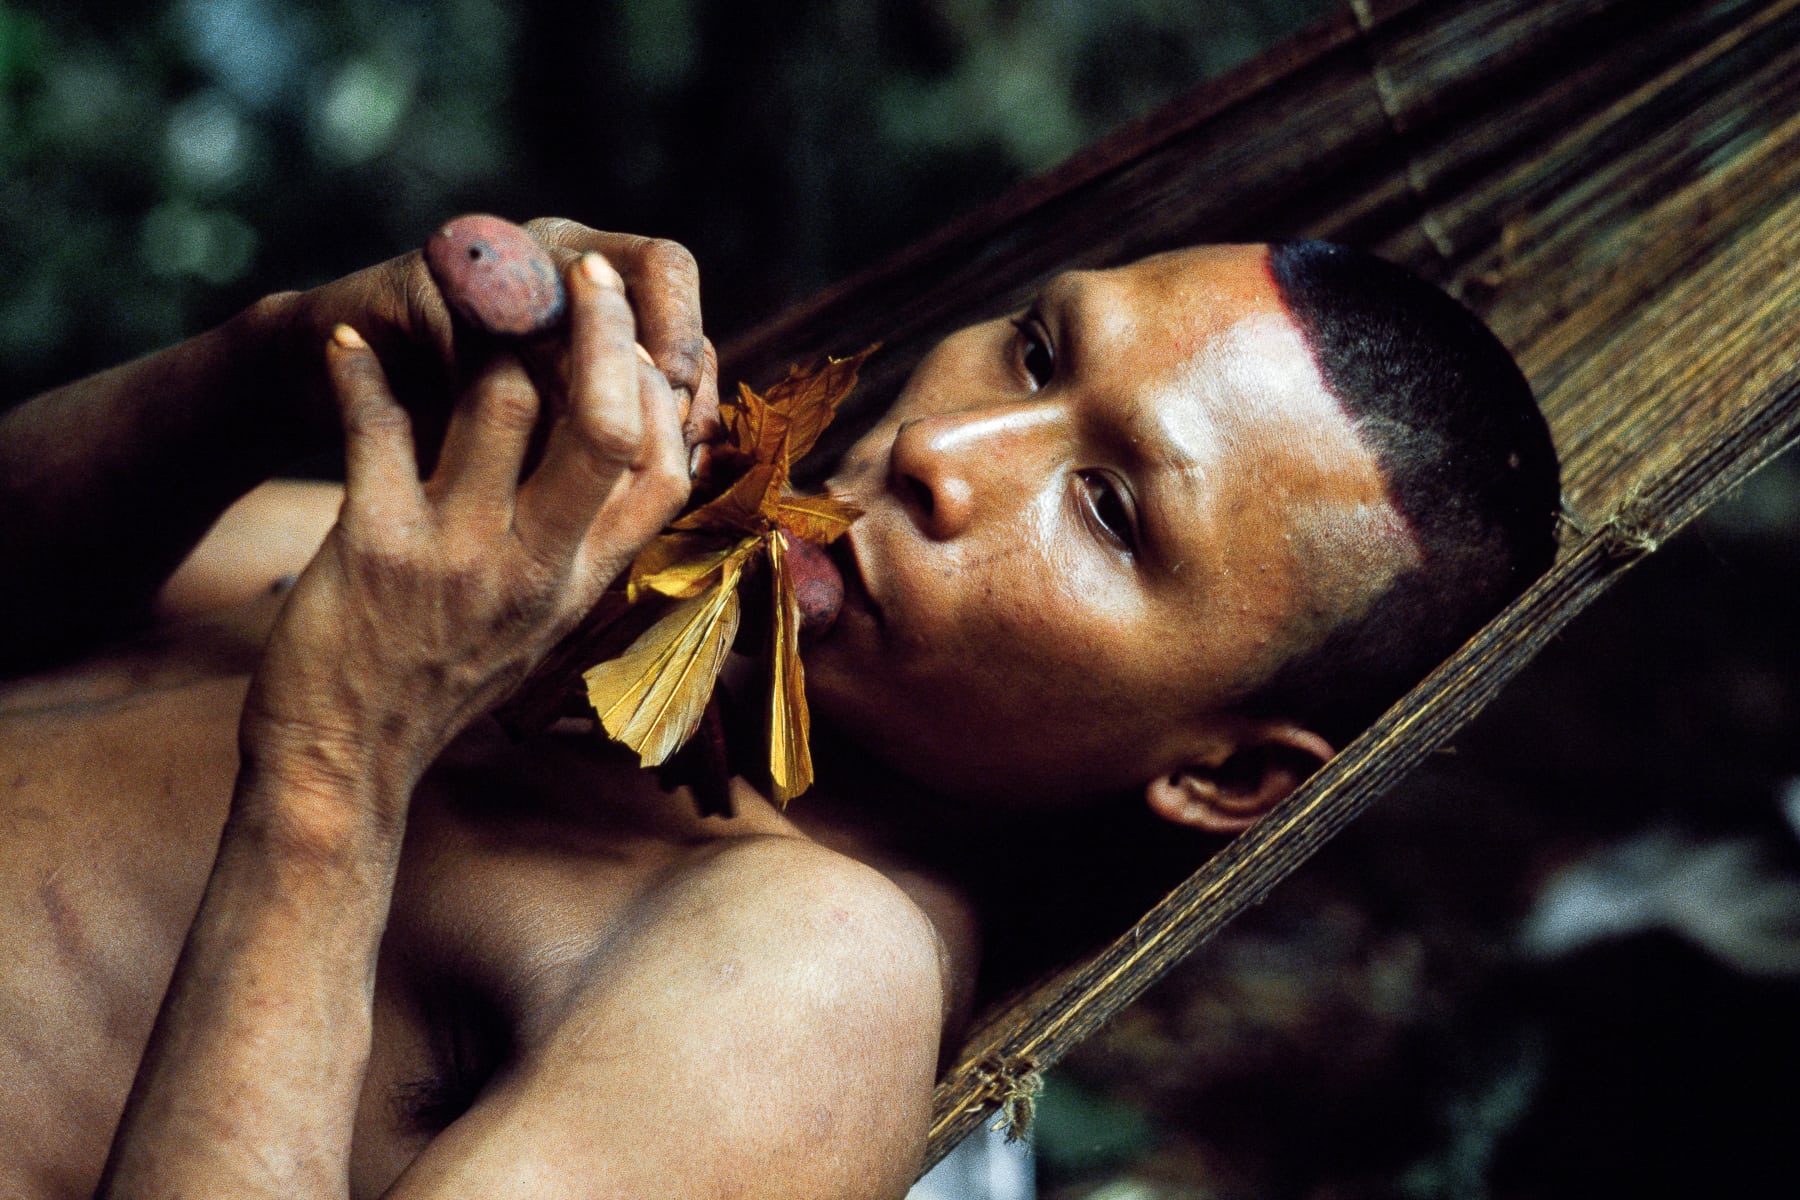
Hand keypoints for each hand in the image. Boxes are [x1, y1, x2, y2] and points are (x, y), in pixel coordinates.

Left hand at [240, 252, 689, 809]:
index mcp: (587, 580)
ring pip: (504, 400)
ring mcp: (463, 558)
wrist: (345, 761)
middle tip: (582, 269)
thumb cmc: (448, 679)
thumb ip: (588, 544)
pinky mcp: (378, 549)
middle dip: (604, 326)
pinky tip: (345, 345)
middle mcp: (541, 566)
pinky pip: (379, 427)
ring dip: (482, 334)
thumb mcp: (547, 623)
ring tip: (458, 301)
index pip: (669, 466)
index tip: (633, 336)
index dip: (662, 388)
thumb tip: (630, 452)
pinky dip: (357, 372)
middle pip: (611, 421)